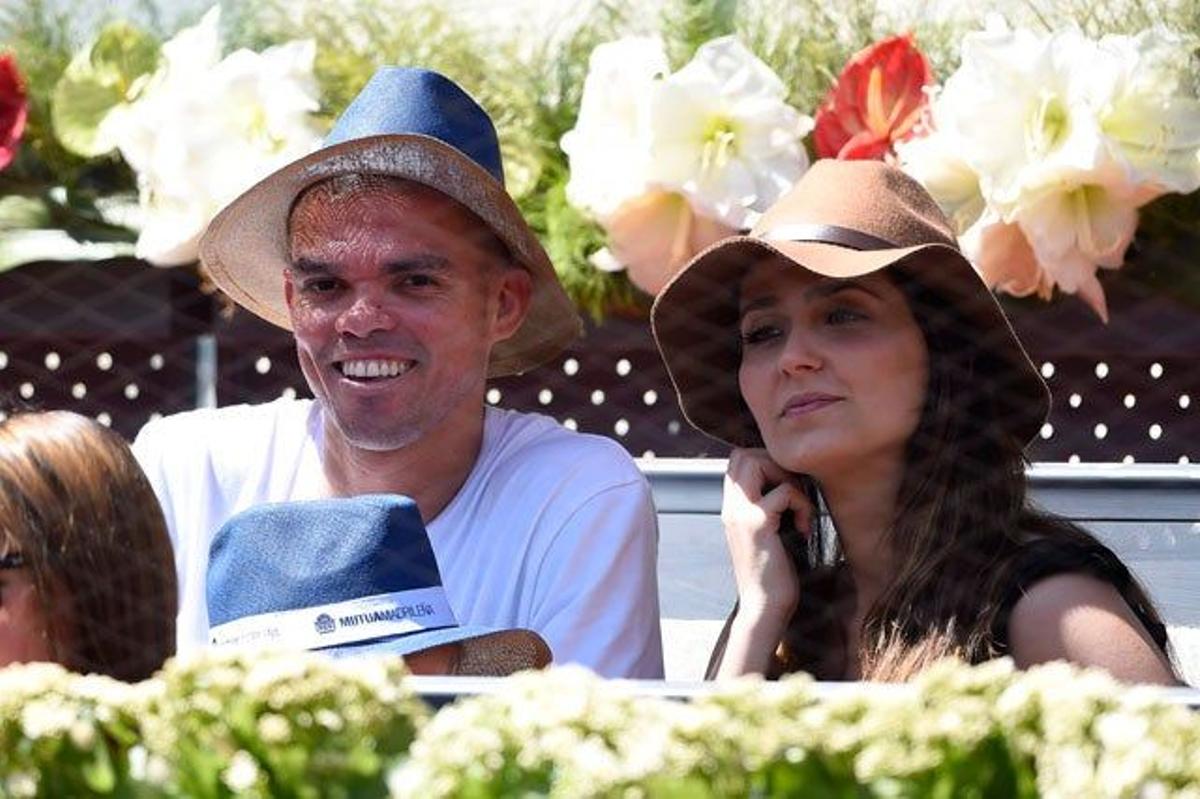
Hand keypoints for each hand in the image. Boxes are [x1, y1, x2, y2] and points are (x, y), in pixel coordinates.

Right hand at [721, 448, 812, 627]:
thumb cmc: (773, 575)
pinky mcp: (758, 524)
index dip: (765, 463)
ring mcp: (740, 514)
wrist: (764, 609)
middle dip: (776, 464)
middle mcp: (730, 508)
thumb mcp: (767, 535)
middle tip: (794, 493)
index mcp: (731, 510)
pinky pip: (784, 491)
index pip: (737, 461)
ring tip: (798, 507)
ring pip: (757, 462)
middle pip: (743, 455)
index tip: (787, 489)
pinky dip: (802, 505)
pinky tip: (804, 530)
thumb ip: (768, 510)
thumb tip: (790, 485)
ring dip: (787, 478)